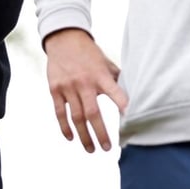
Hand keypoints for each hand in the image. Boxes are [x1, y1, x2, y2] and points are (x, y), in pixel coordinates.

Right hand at [44, 28, 128, 152]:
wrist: (64, 39)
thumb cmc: (90, 53)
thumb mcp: (106, 62)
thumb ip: (116, 79)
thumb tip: (134, 93)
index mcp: (100, 75)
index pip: (115, 92)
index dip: (122, 105)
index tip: (130, 119)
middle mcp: (84, 83)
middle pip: (92, 113)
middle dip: (100, 133)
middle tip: (107, 148)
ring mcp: (68, 87)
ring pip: (76, 117)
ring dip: (84, 136)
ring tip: (91, 149)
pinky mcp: (55, 90)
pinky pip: (60, 113)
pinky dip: (65, 127)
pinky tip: (71, 138)